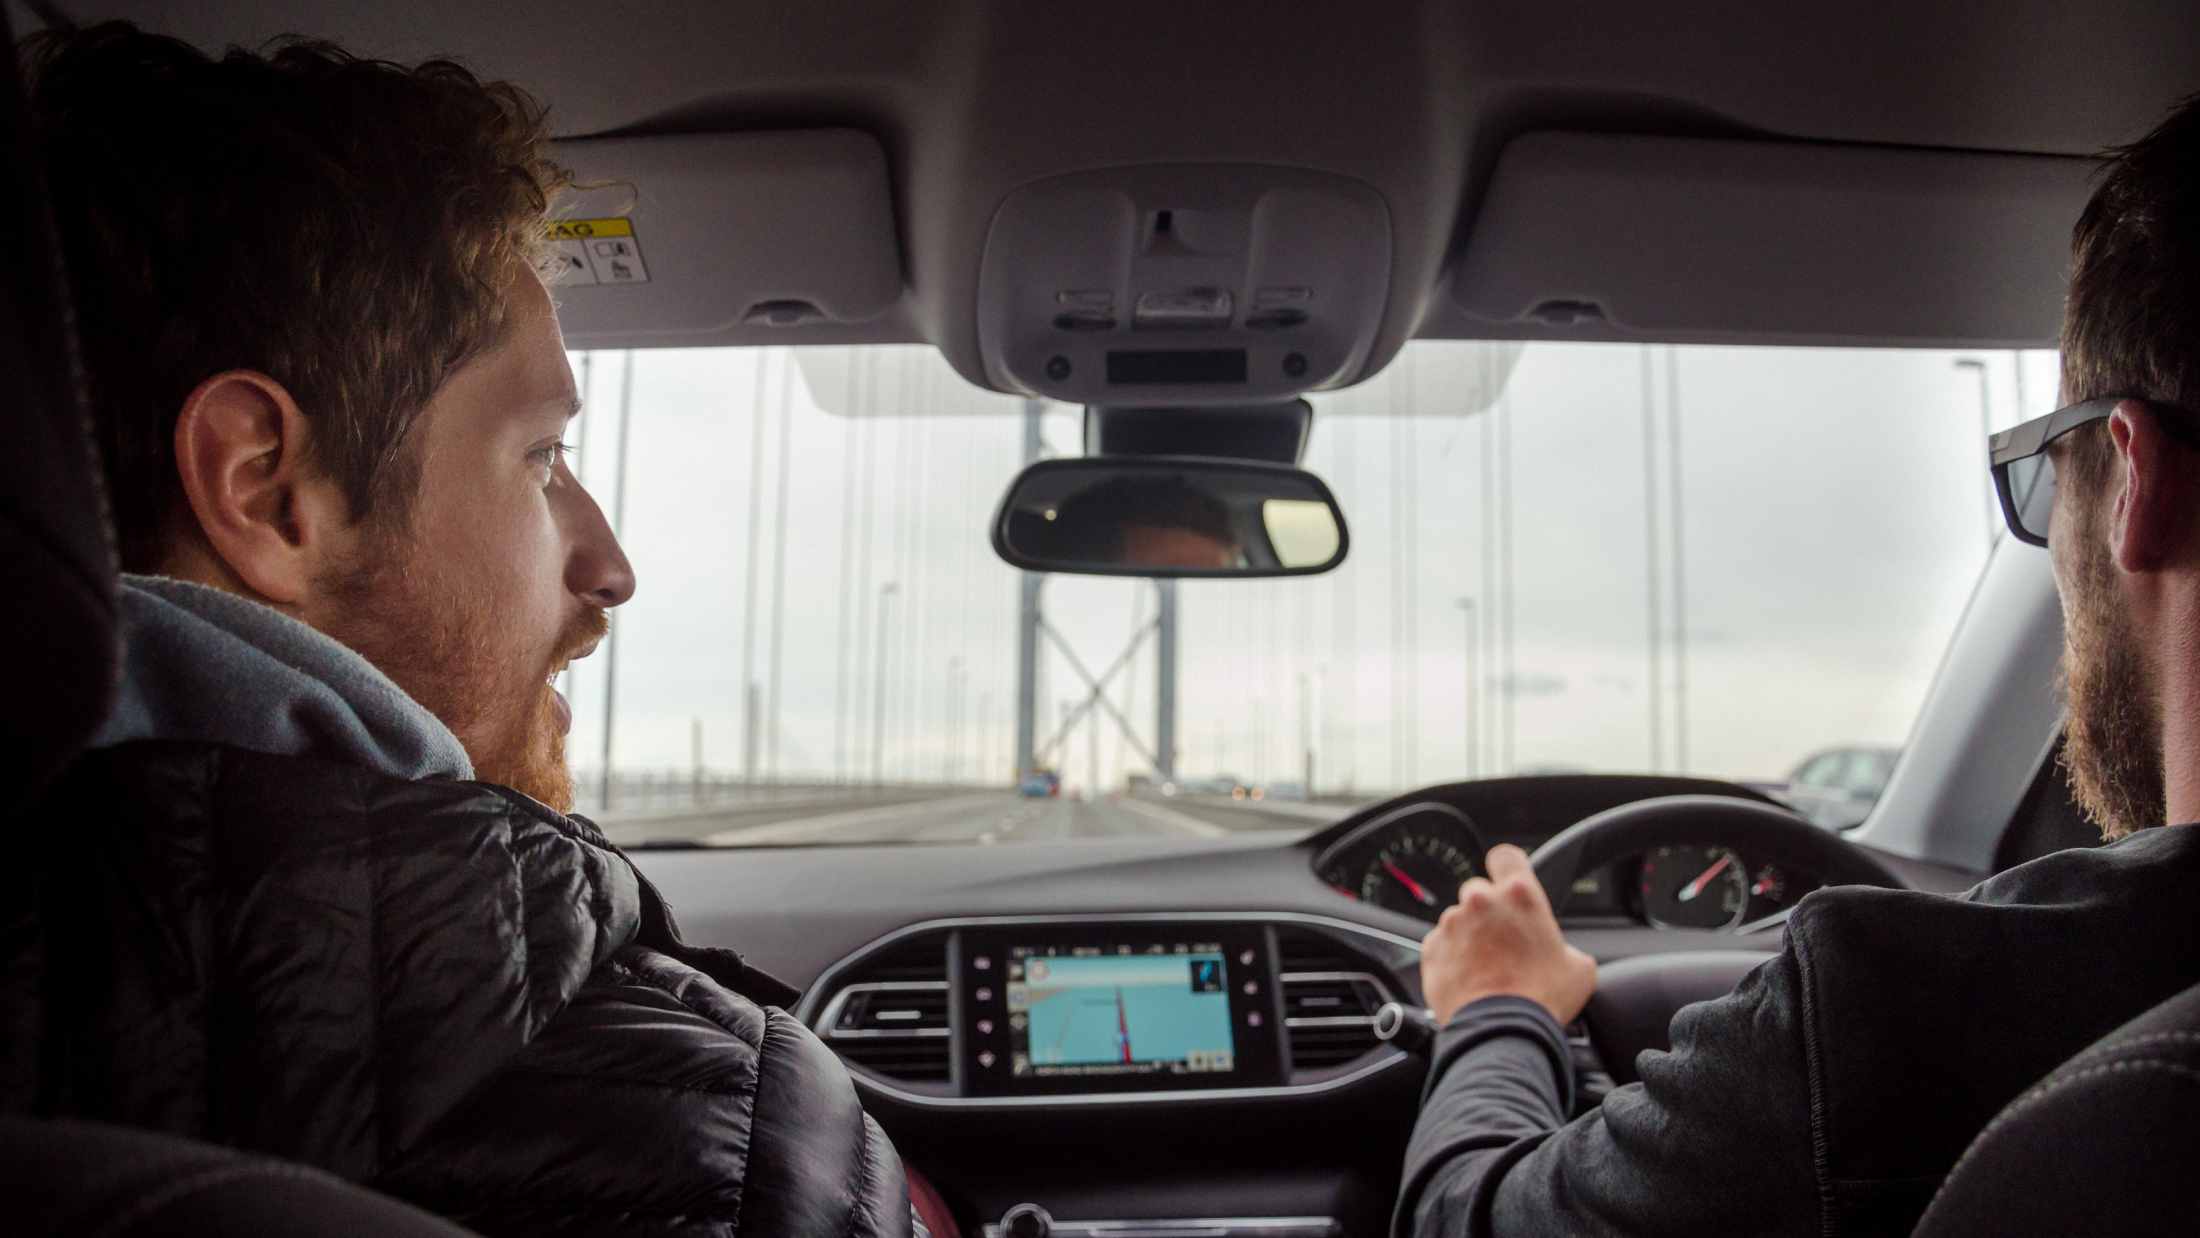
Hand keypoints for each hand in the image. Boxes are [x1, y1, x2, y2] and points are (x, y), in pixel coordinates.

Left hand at [1419, 843, 1597, 1024]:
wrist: (1502, 1032)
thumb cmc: (1542, 1000)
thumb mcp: (1579, 968)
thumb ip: (1566, 946)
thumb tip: (1563, 955)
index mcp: (1520, 895)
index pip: (1506, 856)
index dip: (1508, 868)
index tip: (1509, 882)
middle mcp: (1481, 902)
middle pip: (1480, 891)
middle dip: (1490, 912)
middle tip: (1504, 942)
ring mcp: (1452, 925)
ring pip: (1459, 920)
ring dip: (1470, 937)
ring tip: (1488, 970)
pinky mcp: (1432, 949)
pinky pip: (1441, 945)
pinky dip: (1452, 958)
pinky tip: (1470, 980)